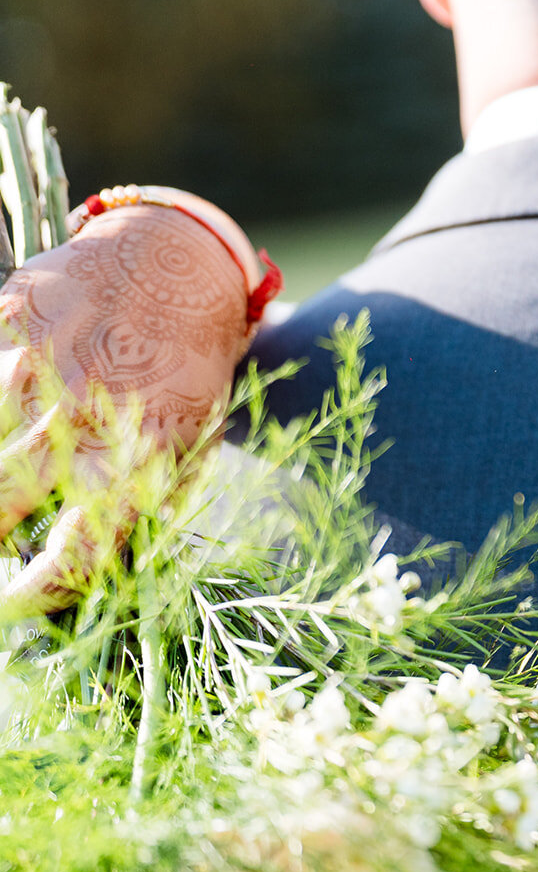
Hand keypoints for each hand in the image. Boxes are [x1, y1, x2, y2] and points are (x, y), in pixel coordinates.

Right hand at [0, 191, 254, 619]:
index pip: (76, 556)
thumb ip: (141, 504)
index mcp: (140, 457)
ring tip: (1, 488)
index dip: (35, 595)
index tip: (11, 604)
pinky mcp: (5, 320)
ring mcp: (36, 365)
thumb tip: (89, 568)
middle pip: (0, 503)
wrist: (179, 267)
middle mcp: (85, 416)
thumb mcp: (185, 444)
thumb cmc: (183, 370)